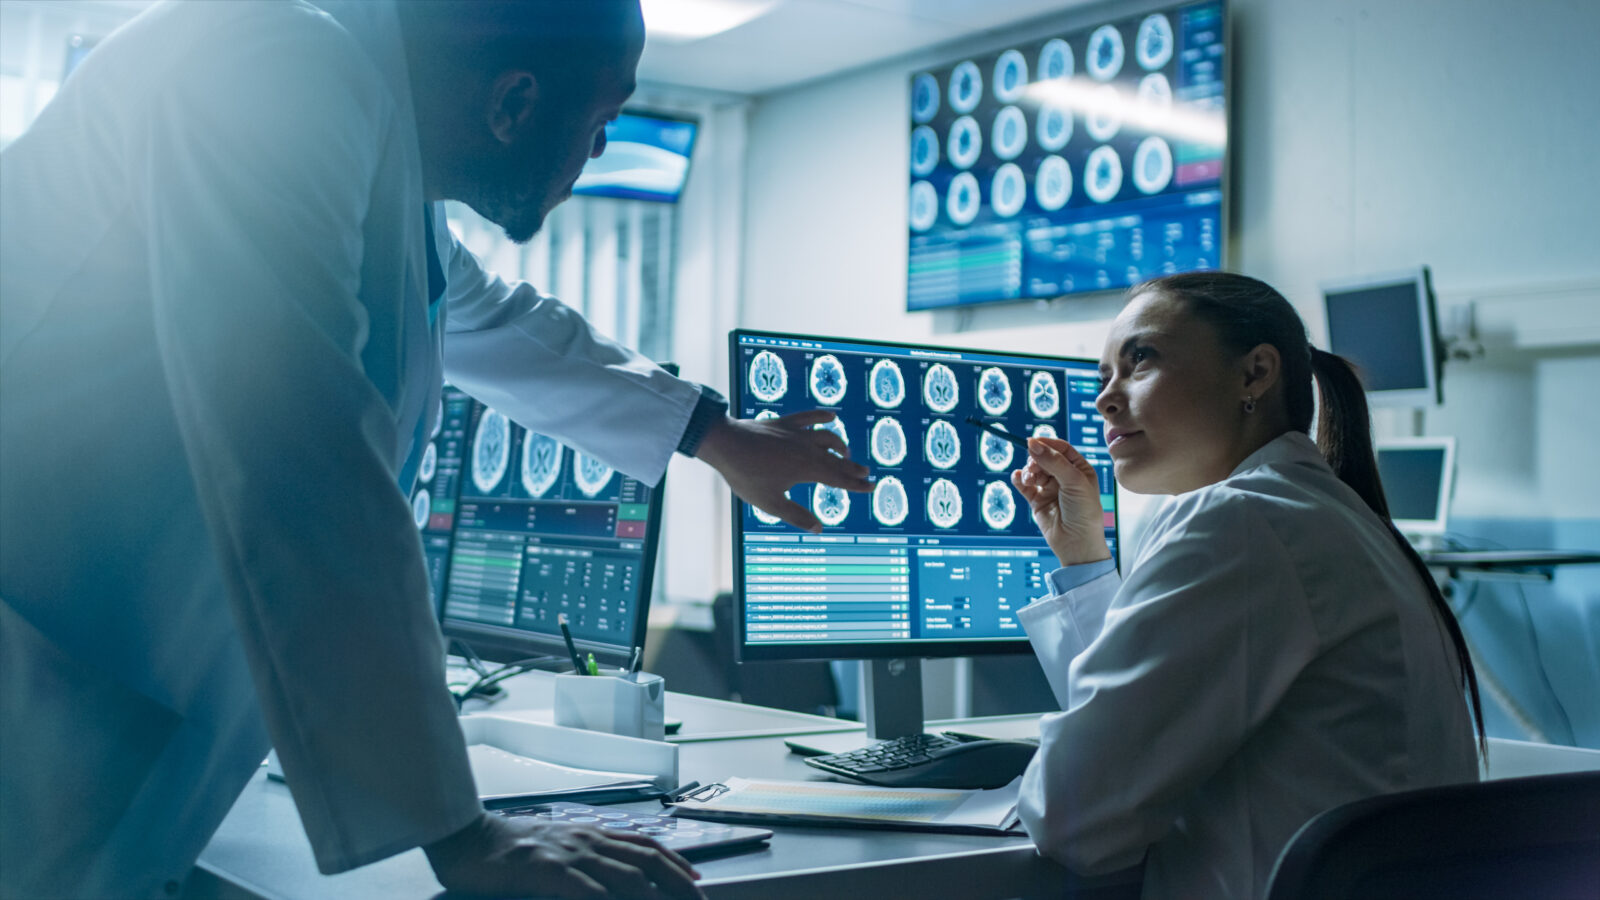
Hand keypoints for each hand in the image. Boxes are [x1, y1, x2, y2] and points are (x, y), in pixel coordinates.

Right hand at [425, 812, 703, 898]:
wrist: (465, 837)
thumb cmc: (505, 849)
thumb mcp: (553, 848)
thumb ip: (582, 858)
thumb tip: (607, 877)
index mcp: (589, 834)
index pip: (644, 845)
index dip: (675, 862)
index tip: (698, 879)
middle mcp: (586, 840)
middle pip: (646, 862)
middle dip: (678, 884)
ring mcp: (568, 854)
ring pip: (625, 876)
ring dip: (654, 896)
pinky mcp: (545, 870)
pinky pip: (585, 889)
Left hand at [695, 410, 873, 532]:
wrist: (726, 444)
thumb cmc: (747, 476)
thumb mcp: (771, 503)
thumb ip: (796, 516)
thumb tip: (819, 529)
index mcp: (807, 469)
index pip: (839, 478)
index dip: (857, 484)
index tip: (872, 487)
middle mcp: (807, 449)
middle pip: (837, 459)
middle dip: (853, 467)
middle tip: (866, 473)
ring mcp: (796, 433)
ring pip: (827, 437)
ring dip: (840, 445)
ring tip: (846, 452)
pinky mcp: (784, 423)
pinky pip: (808, 416)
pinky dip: (822, 415)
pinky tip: (832, 415)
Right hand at [1012, 437, 1112, 566]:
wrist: (1077, 544)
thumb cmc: (1084, 512)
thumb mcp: (1074, 482)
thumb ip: (1053, 462)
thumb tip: (1032, 443)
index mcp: (1080, 469)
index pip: (1061, 449)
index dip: (1047, 443)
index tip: (1033, 441)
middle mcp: (1065, 477)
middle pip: (1045, 458)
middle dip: (1036, 459)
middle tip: (1033, 467)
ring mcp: (1050, 489)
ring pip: (1034, 471)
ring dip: (1029, 471)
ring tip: (1029, 479)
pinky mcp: (1037, 501)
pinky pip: (1024, 485)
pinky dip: (1019, 480)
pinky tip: (1018, 479)